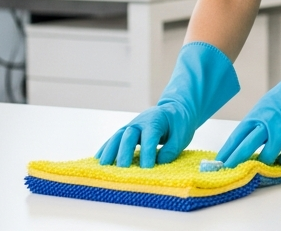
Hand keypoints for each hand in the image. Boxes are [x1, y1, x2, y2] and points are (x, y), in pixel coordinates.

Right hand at [97, 42, 238, 167]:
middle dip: (124, 154)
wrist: (173, 110)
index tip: (146, 170)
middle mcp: (139, 122)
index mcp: (155, 121)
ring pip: (116, 138)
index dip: (147, 154)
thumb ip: (171, 149)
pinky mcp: (125, 132)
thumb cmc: (178, 123)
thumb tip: (159, 163)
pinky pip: (113, 140)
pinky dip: (105, 149)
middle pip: (128, 137)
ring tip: (102, 166)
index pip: (149, 138)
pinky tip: (98, 160)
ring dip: (109, 151)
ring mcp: (130, 126)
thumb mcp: (182, 135)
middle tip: (123, 170)